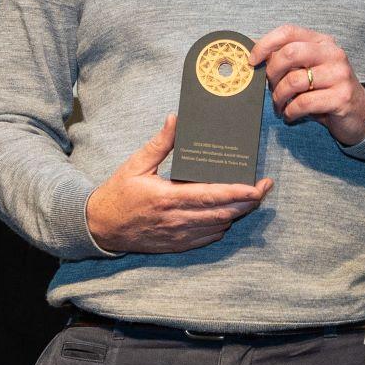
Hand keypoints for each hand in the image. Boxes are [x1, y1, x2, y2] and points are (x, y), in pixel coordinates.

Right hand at [85, 115, 273, 252]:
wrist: (100, 227)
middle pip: (223, 214)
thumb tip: (176, 119)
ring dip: (237, 213)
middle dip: (248, 202)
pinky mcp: (176, 245)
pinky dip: (221, 225)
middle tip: (264, 187)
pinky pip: (207, 238)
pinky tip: (227, 213)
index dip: (238, 193)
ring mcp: (178, 236)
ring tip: (251, 197)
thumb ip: (159, 143)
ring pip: (218, 227)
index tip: (257, 186)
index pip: (212, 197)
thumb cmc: (118, 193)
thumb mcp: (136, 164)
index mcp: (168, 198)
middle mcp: (176, 220)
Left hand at [251, 24, 364, 146]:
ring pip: (293, 81)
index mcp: (322, 42)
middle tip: (270, 88)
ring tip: (279, 106)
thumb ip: (285, 59)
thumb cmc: (326, 90)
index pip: (289, 31)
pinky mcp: (341, 97)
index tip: (253, 60)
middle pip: (290, 53)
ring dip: (279, 98)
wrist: (358, 114)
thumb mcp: (307, 69)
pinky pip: (303, 103)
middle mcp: (333, 54)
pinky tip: (290, 115)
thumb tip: (253, 49)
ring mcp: (339, 75)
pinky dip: (290, 111)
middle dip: (272, 73)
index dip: (266, 44)